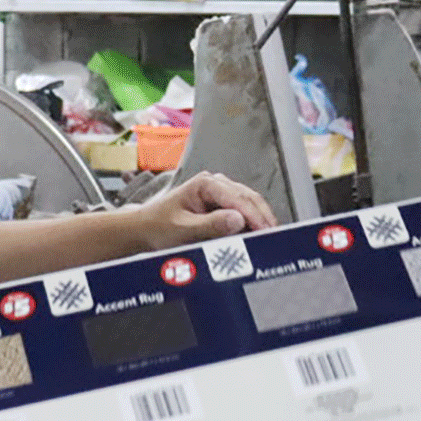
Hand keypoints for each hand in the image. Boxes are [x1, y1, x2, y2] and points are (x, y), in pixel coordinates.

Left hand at [133, 172, 277, 248]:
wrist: (146, 229)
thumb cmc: (159, 226)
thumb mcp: (182, 229)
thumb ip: (210, 225)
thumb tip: (238, 220)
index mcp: (205, 184)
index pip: (237, 198)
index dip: (254, 215)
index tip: (265, 230)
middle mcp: (215, 183)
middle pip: (248, 198)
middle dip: (262, 217)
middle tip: (274, 236)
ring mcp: (221, 192)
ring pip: (250, 203)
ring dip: (260, 219)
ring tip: (270, 237)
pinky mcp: (223, 204)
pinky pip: (244, 210)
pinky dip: (253, 222)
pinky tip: (259, 234)